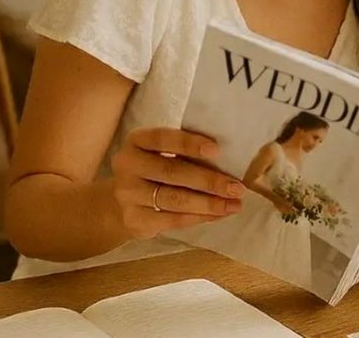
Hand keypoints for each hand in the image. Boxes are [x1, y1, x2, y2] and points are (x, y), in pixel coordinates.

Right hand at [111, 127, 244, 239]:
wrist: (121, 203)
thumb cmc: (154, 171)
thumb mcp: (161, 154)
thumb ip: (184, 153)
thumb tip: (229, 160)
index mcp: (136, 142)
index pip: (162, 138)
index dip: (189, 144)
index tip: (217, 150)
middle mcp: (127, 165)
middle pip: (172, 172)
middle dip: (209, 181)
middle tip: (237, 188)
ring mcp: (127, 194)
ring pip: (174, 200)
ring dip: (209, 203)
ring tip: (234, 205)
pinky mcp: (133, 220)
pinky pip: (172, 220)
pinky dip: (199, 217)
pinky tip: (218, 215)